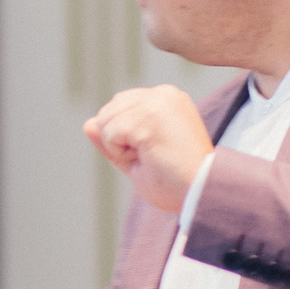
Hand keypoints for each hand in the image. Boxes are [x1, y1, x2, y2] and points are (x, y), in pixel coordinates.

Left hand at [85, 85, 213, 214]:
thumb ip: (113, 138)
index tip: (156, 152)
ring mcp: (158, 101)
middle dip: (118, 141)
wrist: (201, 194)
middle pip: (107, 111)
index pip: (118, 107)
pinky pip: (109, 134)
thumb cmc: (175, 183)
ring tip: (152, 156)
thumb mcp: (136, 158)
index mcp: (165, 99)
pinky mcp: (150, 115)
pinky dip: (121, 153)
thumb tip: (88, 123)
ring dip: (119, 148)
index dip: (124, 138)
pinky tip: (150, 157)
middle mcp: (163, 93)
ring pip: (104, 121)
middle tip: (152, 157)